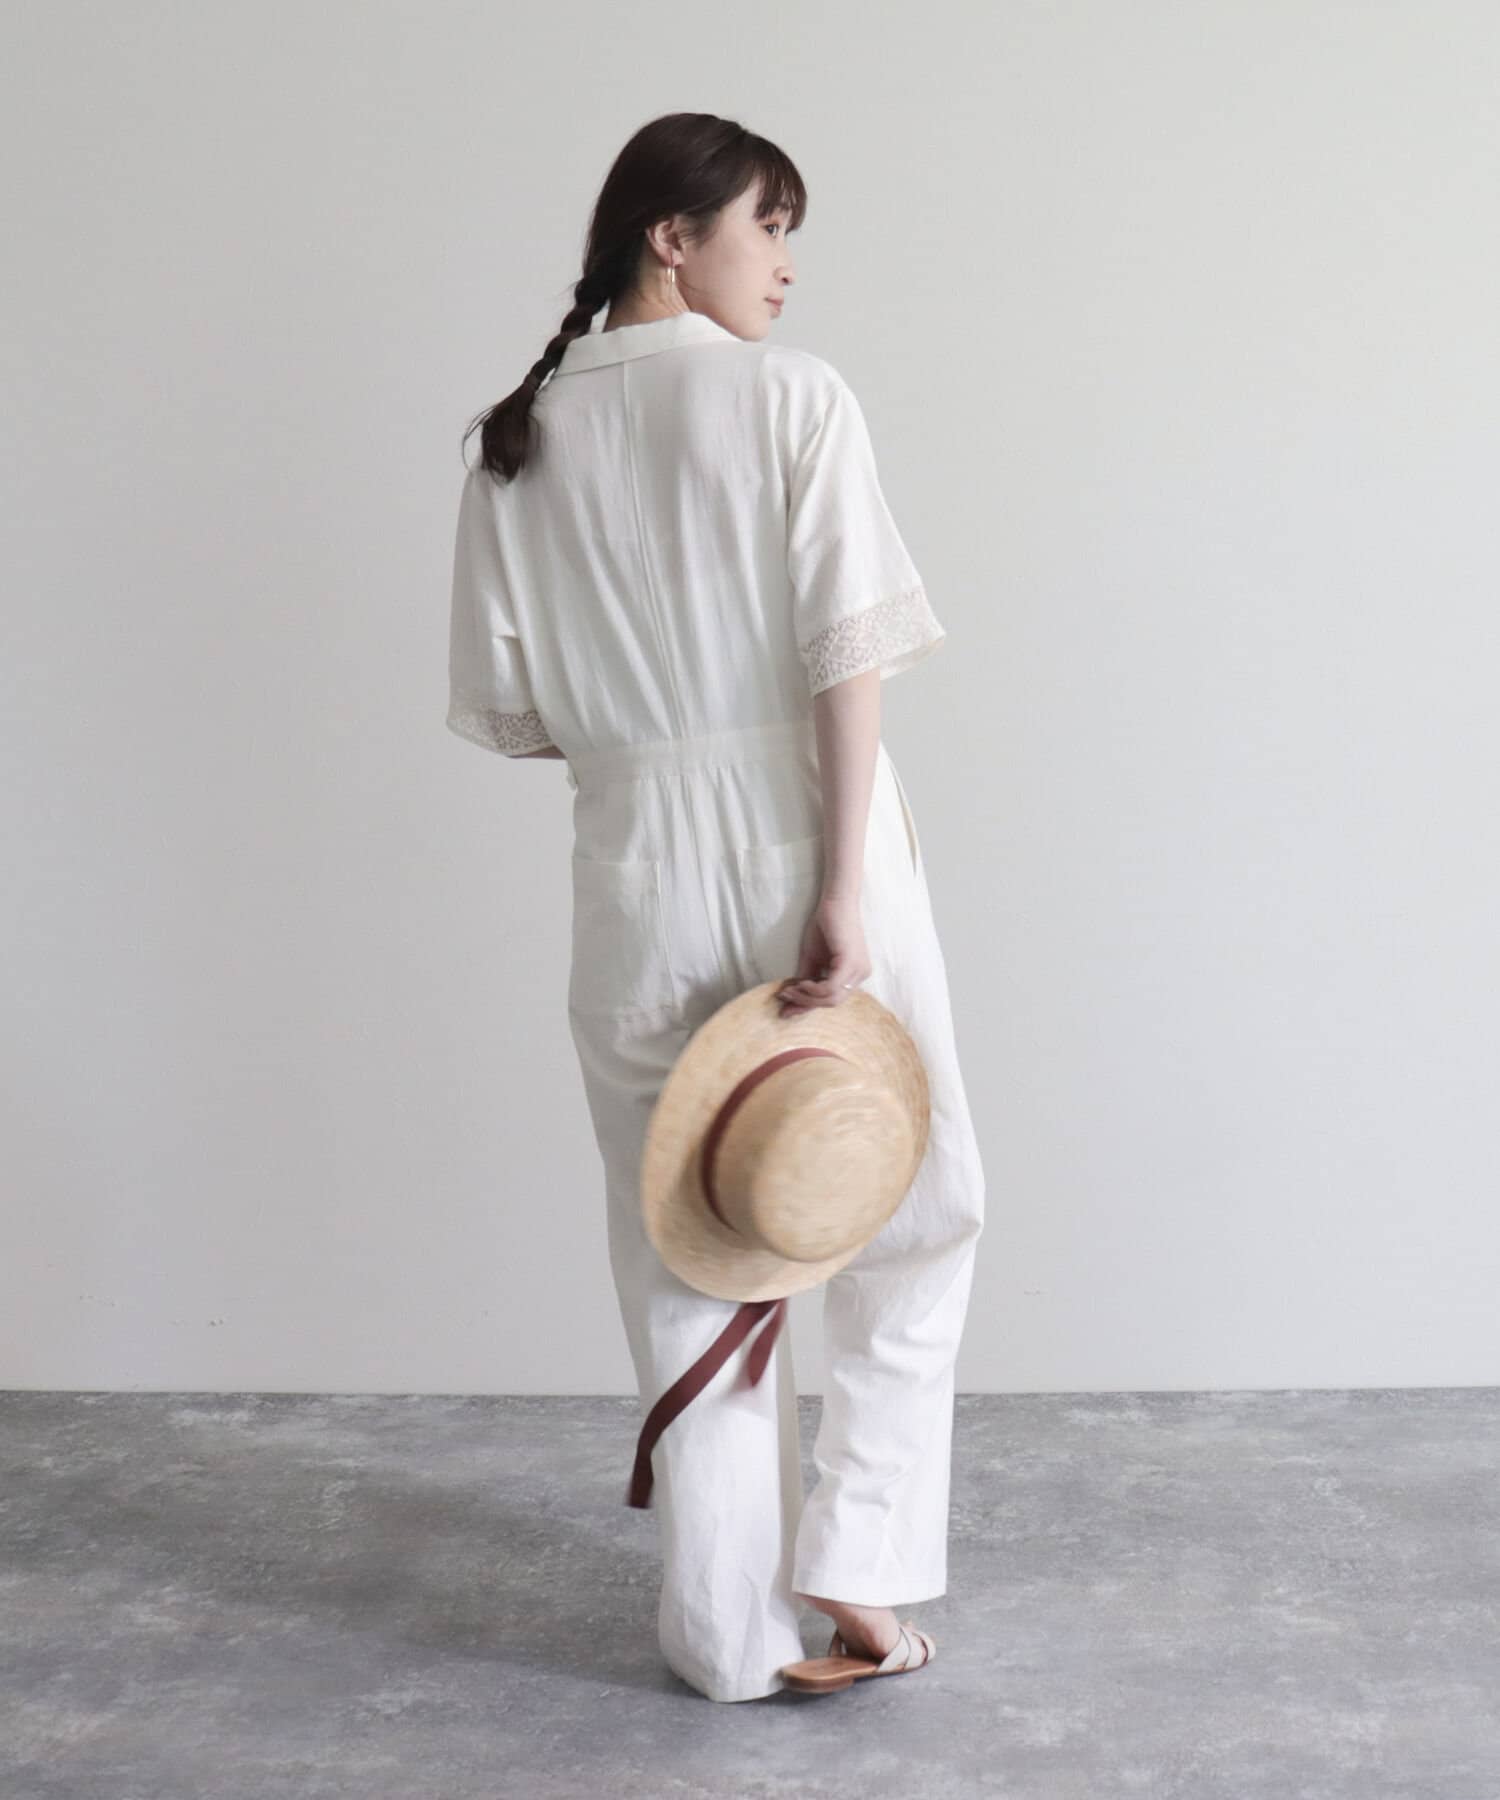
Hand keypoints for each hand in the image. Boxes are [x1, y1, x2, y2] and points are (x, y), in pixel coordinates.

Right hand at [776, 892, 869, 1015]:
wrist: (834, 902)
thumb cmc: (824, 926)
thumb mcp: (811, 959)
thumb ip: (805, 980)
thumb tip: (788, 1000)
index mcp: (854, 976)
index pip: (832, 999)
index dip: (808, 1006)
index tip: (786, 1010)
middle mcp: (860, 975)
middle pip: (832, 1003)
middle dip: (806, 1003)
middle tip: (784, 998)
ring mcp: (858, 970)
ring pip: (831, 998)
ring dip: (806, 997)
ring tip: (789, 990)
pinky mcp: (850, 963)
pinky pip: (830, 987)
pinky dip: (813, 989)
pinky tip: (801, 983)